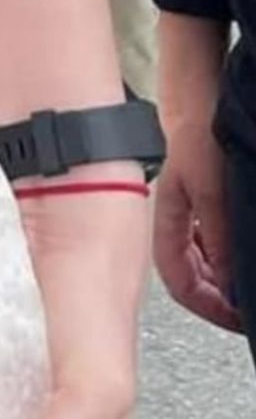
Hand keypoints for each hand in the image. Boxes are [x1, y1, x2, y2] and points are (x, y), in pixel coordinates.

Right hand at [152, 12, 239, 331]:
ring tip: (250, 282)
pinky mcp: (206, 202)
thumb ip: (221, 239)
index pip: (181, 283)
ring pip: (207, 261)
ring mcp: (192, 213)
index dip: (210, 308)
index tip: (241, 319)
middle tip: (249, 308)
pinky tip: (246, 251)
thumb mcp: (213, 193)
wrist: (198, 99)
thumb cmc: (198, 139)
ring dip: (227, 276)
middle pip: (194, 277)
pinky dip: (230, 254)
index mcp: (170, 226)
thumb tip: (232, 283)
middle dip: (221, 297)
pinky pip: (215, 241)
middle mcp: (179, 224)